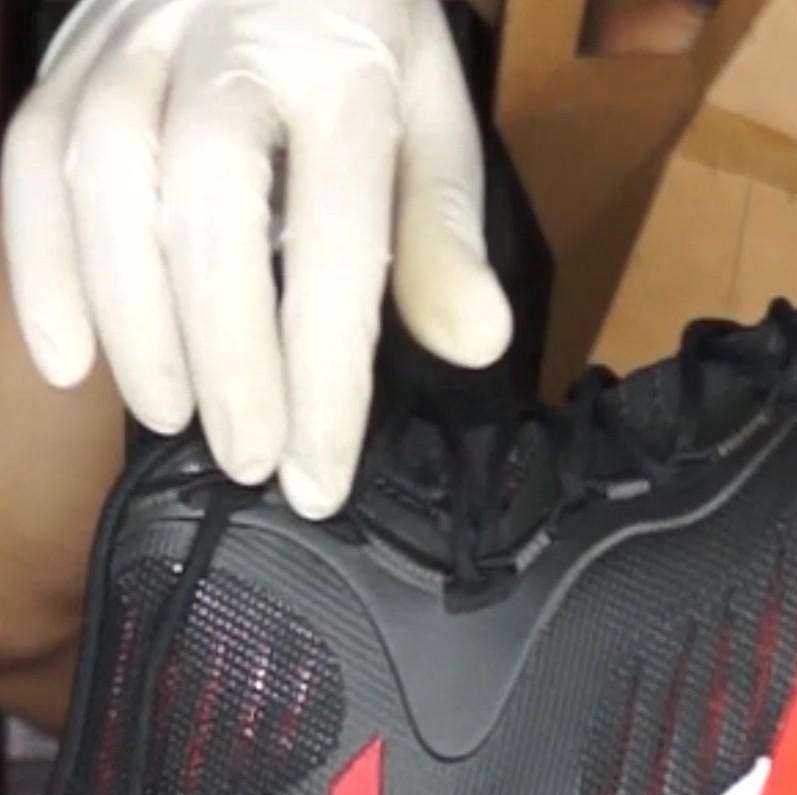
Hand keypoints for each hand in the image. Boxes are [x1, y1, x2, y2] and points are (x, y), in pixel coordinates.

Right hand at [3, 0, 511, 518]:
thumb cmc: (368, 29)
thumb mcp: (434, 113)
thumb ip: (442, 228)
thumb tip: (479, 344)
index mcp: (346, 63)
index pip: (337, 237)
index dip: (326, 371)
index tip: (321, 475)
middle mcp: (233, 37)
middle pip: (211, 206)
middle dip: (227, 356)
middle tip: (248, 459)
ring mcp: (136, 31)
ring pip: (106, 176)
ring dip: (133, 320)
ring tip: (170, 416)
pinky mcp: (71, 46)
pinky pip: (29, 150)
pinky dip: (38, 262)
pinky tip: (67, 357)